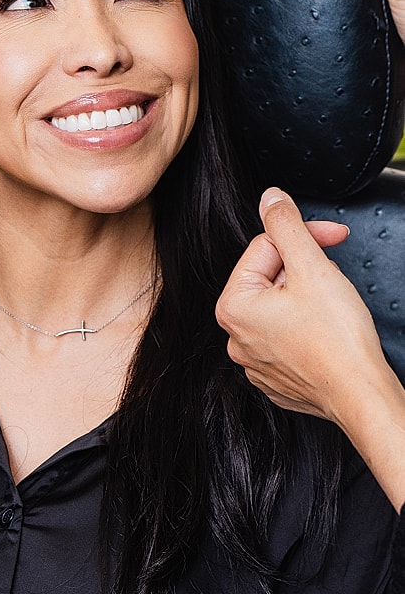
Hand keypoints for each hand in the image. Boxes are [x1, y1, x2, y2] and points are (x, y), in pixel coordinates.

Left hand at [217, 188, 404, 509]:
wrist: (360, 395)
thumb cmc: (338, 339)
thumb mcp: (312, 267)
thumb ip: (286, 225)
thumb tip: (270, 198)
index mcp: (232, 306)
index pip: (264, 248)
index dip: (303, 238)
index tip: (333, 239)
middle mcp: (235, 337)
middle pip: (270, 278)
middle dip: (304, 270)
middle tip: (333, 281)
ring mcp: (254, 361)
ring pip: (280, 308)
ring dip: (307, 298)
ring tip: (332, 311)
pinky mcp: (275, 378)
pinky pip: (288, 338)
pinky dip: (308, 329)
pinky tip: (327, 334)